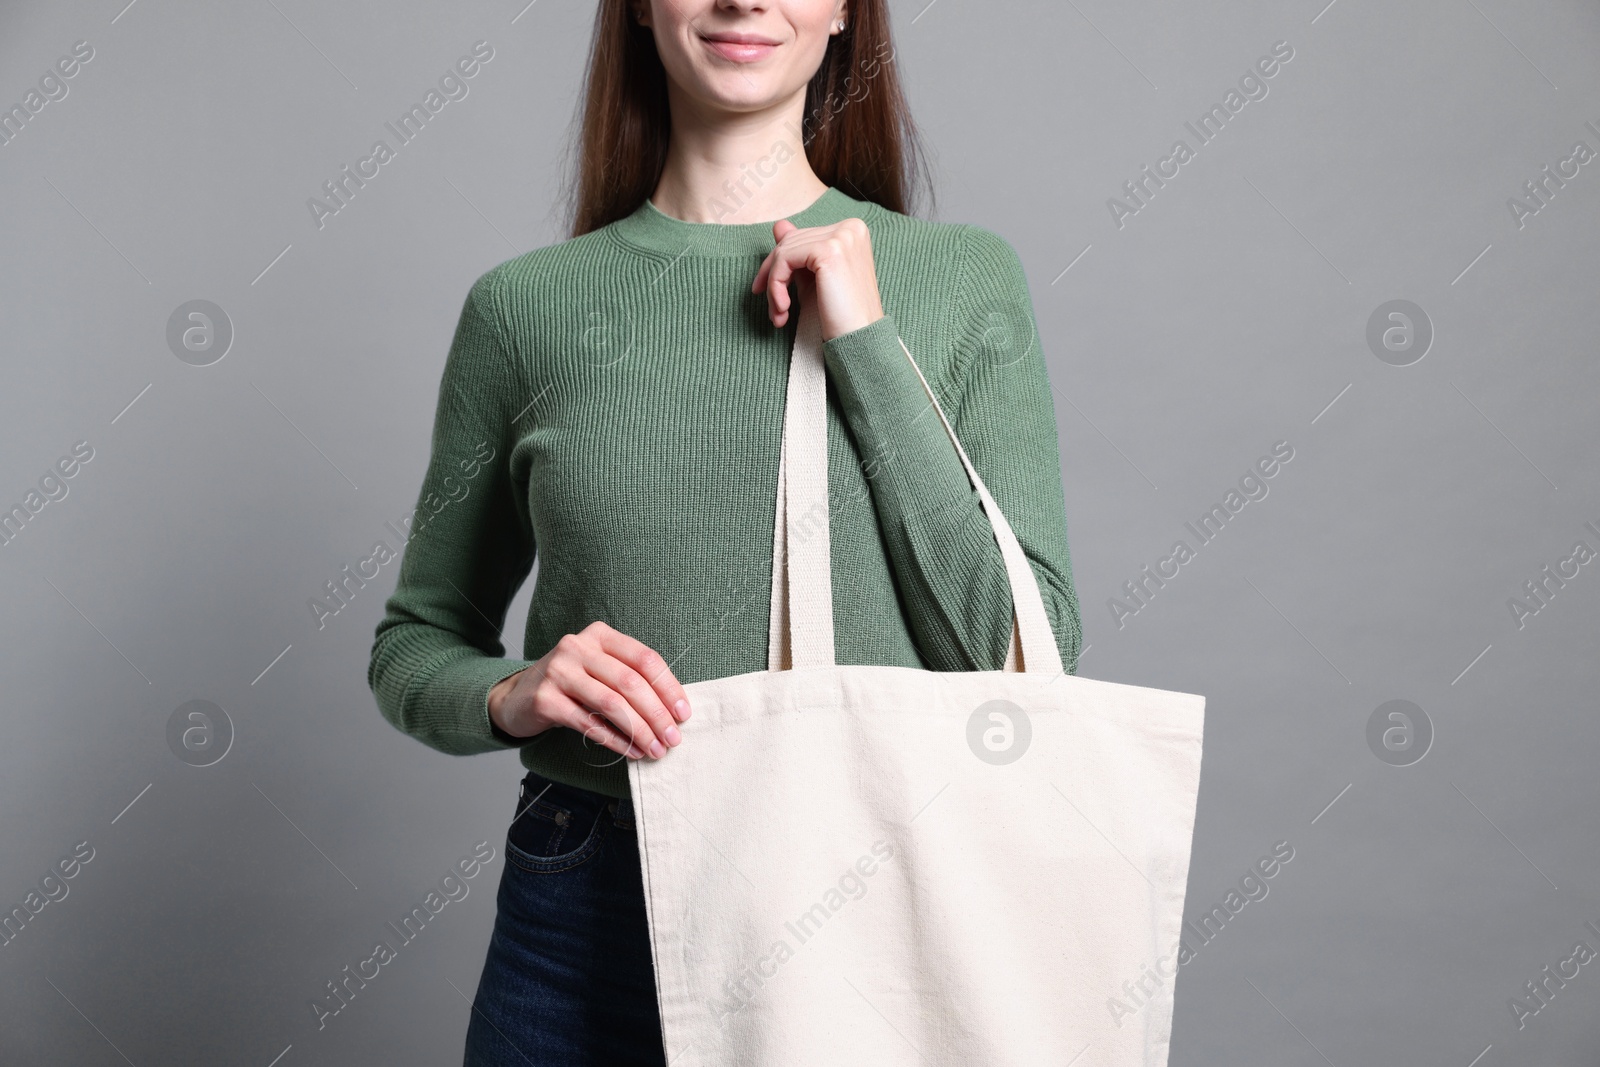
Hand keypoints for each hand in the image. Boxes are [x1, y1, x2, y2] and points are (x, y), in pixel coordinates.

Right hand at [488, 621, 690, 761]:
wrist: (518, 696)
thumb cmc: (572, 684)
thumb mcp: (600, 669)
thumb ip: (631, 679)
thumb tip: (673, 710)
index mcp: (600, 635)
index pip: (645, 658)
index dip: (668, 687)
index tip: (683, 714)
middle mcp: (578, 647)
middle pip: (630, 682)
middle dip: (657, 715)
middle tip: (672, 739)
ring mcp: (558, 671)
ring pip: (611, 704)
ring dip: (639, 731)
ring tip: (655, 750)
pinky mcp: (545, 699)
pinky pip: (588, 723)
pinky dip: (615, 740)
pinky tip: (630, 752)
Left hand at [752, 218, 884, 341]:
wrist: (861, 340)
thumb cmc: (841, 316)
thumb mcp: (815, 279)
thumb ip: (799, 251)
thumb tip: (779, 225)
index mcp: (852, 231)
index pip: (802, 237)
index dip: (780, 264)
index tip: (766, 290)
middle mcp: (850, 228)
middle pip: (791, 242)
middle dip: (773, 276)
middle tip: (774, 308)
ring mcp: (841, 237)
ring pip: (784, 252)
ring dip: (774, 287)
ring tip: (779, 314)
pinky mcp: (829, 251)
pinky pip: (785, 260)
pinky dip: (776, 286)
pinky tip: (784, 309)